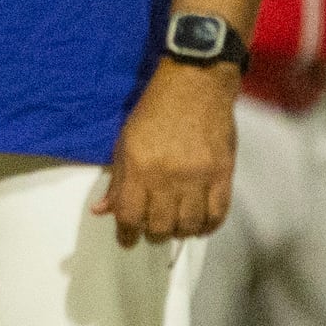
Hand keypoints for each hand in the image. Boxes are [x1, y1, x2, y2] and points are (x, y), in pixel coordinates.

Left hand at [94, 60, 238, 246]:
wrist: (194, 85)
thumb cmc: (154, 111)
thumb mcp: (125, 141)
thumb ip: (117, 180)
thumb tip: (102, 211)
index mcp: (139, 167)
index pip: (130, 215)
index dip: (126, 234)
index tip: (126, 240)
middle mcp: (168, 177)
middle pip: (160, 225)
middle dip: (152, 234)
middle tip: (151, 231)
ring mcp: (198, 178)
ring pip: (189, 225)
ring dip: (179, 232)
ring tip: (174, 227)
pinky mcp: (223, 175)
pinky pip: (217, 214)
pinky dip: (208, 226)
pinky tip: (199, 226)